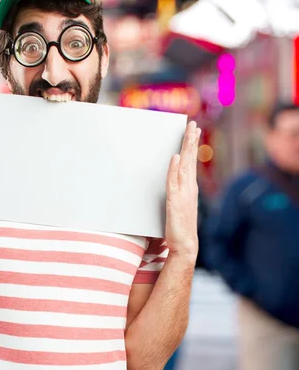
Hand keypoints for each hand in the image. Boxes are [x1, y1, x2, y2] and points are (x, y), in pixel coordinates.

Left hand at [165, 121, 200, 256]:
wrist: (185, 244)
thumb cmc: (180, 226)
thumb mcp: (179, 204)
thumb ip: (177, 189)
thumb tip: (174, 175)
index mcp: (190, 187)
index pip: (192, 161)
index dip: (192, 146)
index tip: (194, 131)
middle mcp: (189, 188)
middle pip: (191, 159)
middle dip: (191, 141)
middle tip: (193, 124)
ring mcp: (183, 193)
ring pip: (185, 166)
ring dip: (186, 149)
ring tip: (188, 133)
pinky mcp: (174, 201)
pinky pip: (174, 181)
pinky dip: (175, 169)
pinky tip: (176, 157)